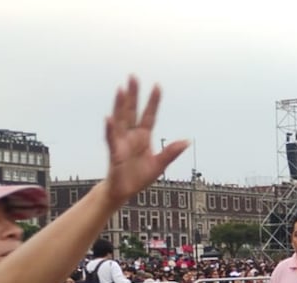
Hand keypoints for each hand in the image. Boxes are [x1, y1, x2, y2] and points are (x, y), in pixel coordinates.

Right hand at [103, 77, 188, 205]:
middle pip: (132, 111)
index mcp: (143, 137)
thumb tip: (187, 141)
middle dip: (133, 95)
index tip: (157, 86)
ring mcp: (121, 142)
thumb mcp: (159, 165)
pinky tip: (109, 118)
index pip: (149, 115)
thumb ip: (171, 152)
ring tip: (120, 90)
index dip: (153, 102)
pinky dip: (111, 129)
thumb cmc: (139, 177)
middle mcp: (131, 136)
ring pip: (120, 120)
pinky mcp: (114, 153)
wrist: (124, 192)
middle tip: (133, 77)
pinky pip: (112, 139)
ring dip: (120, 105)